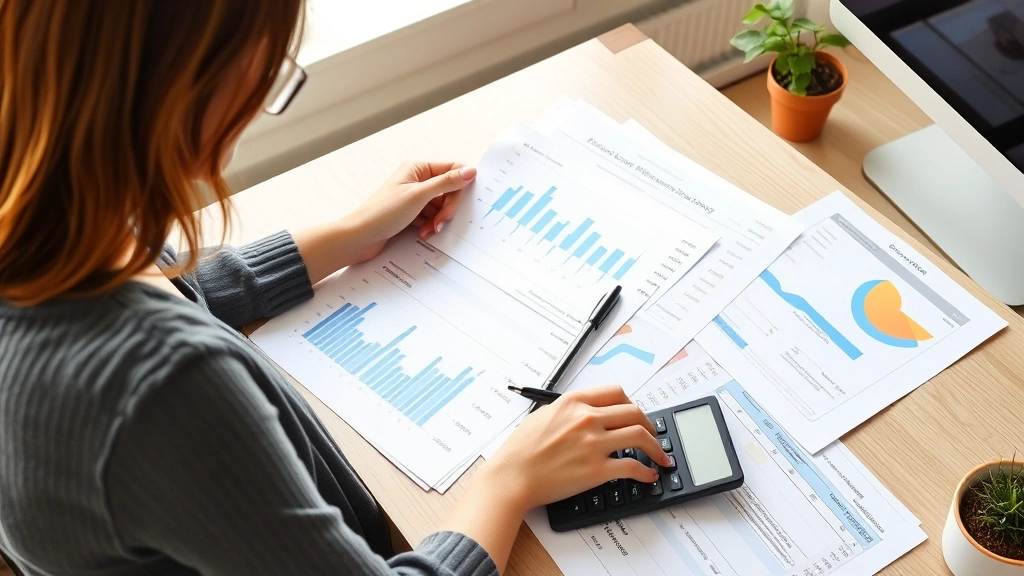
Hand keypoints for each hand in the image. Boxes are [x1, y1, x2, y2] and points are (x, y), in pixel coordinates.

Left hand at [348, 161, 476, 260]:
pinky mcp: (411, 212)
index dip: (460, 186)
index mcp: (418, 168)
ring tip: (427, 231)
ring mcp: (414, 196)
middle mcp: (416, 179)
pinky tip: (423, 233)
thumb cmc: (383, 212)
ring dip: (438, 220)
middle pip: (448, 190)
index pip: (452, 169)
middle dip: (447, 209)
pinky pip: (431, 216)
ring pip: (440, 206)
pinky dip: (430, 225)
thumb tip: (471, 170)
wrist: (360, 237)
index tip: (463, 203)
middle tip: (440, 222)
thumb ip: (447, 182)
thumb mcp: (419, 196)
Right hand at [482, 385, 671, 513]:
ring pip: (640, 436)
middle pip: (634, 412)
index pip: (616, 393)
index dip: (632, 404)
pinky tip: (648, 475)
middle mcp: (587, 419)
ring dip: (656, 447)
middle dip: (650, 425)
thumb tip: (590, 413)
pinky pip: (633, 467)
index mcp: (574, 402)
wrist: (512, 476)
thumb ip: (569, 411)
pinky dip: (646, 471)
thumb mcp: (544, 415)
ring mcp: (593, 444)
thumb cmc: (521, 449)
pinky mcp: (597, 470)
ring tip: (660, 456)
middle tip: (653, 435)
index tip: (636, 414)